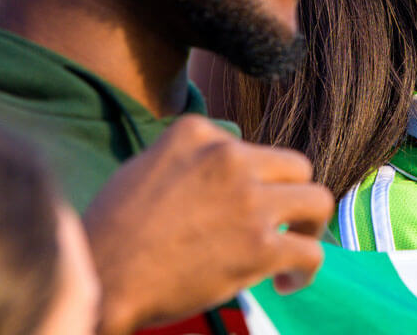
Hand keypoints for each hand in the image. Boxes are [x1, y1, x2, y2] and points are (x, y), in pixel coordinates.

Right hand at [83, 115, 333, 334]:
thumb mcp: (146, 164)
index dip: (253, 180)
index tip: (240, 207)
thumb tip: (224, 165)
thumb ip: (190, 157)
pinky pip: (310, 252)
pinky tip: (288, 282)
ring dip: (311, 227)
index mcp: (199, 134)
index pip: (251, 148)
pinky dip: (307, 269)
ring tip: (295, 248)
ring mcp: (249, 202)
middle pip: (297, 167)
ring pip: (318, 201)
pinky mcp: (259, 247)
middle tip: (282, 224)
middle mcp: (230, 158)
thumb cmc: (113, 230)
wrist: (99, 277)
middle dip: (292, 196)